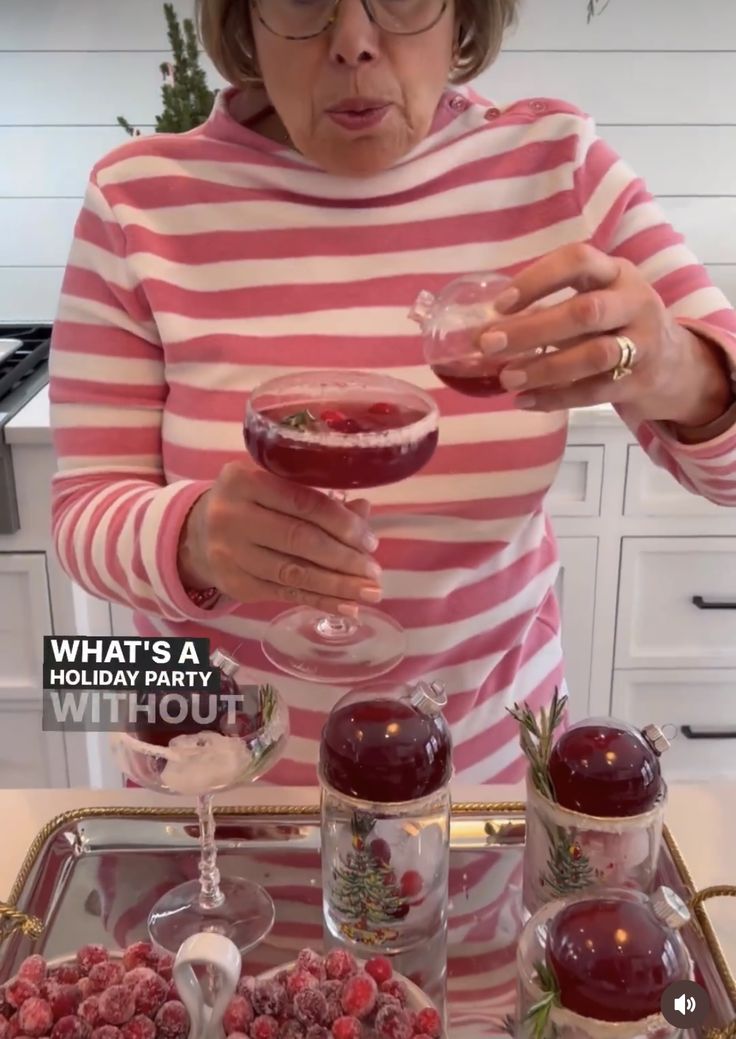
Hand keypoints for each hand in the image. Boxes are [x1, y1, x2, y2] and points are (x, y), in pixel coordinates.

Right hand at [178, 462, 381, 615]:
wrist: (198, 533)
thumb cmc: (249, 504)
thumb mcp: (274, 488)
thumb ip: (317, 498)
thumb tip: (363, 511)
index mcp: (244, 482)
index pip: (303, 503)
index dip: (341, 523)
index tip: (369, 540)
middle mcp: (232, 517)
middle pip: (299, 541)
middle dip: (344, 558)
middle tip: (374, 570)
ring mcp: (231, 554)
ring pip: (294, 573)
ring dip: (338, 586)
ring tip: (370, 592)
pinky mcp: (236, 584)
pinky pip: (286, 595)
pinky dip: (320, 602)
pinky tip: (347, 606)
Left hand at [480, 243, 731, 426]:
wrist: (673, 364)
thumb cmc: (615, 325)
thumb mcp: (596, 299)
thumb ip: (549, 308)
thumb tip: (484, 330)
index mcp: (616, 273)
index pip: (578, 260)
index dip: (538, 279)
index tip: (500, 304)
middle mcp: (634, 301)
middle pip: (585, 312)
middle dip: (533, 329)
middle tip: (489, 345)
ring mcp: (643, 343)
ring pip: (594, 354)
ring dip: (545, 367)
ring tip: (507, 378)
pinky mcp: (640, 381)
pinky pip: (595, 391)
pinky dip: (556, 398)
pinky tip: (525, 401)